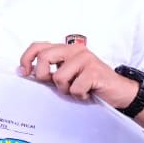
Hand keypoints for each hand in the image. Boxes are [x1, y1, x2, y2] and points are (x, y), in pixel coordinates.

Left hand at [19, 41, 137, 107]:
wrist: (119, 92)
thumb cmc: (91, 85)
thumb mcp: (68, 75)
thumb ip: (50, 71)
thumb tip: (26, 72)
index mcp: (66, 49)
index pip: (38, 46)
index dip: (26, 58)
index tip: (24, 72)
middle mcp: (75, 50)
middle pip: (44, 58)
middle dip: (43, 76)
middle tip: (55, 85)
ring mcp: (86, 59)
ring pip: (59, 77)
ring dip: (66, 90)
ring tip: (78, 89)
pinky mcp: (94, 71)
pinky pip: (75, 88)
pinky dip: (80, 96)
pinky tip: (89, 93)